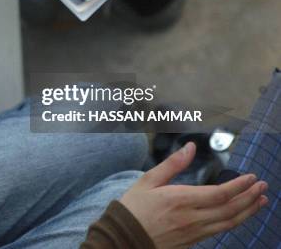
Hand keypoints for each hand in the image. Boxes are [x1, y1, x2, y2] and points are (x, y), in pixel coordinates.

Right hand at [120, 142, 267, 248]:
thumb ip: (172, 164)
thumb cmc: (134, 207)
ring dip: (248, 211)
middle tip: (263, 186)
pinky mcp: (193, 241)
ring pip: (229, 223)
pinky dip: (234, 222)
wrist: (124, 237)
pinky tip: (239, 215)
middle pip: (230, 209)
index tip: (251, 177)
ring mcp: (194, 232)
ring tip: (259, 201)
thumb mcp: (148, 180)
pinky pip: (220, 231)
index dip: (239, 185)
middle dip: (249, 197)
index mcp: (181, 199)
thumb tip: (190, 147)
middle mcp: (192, 218)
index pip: (220, 193)